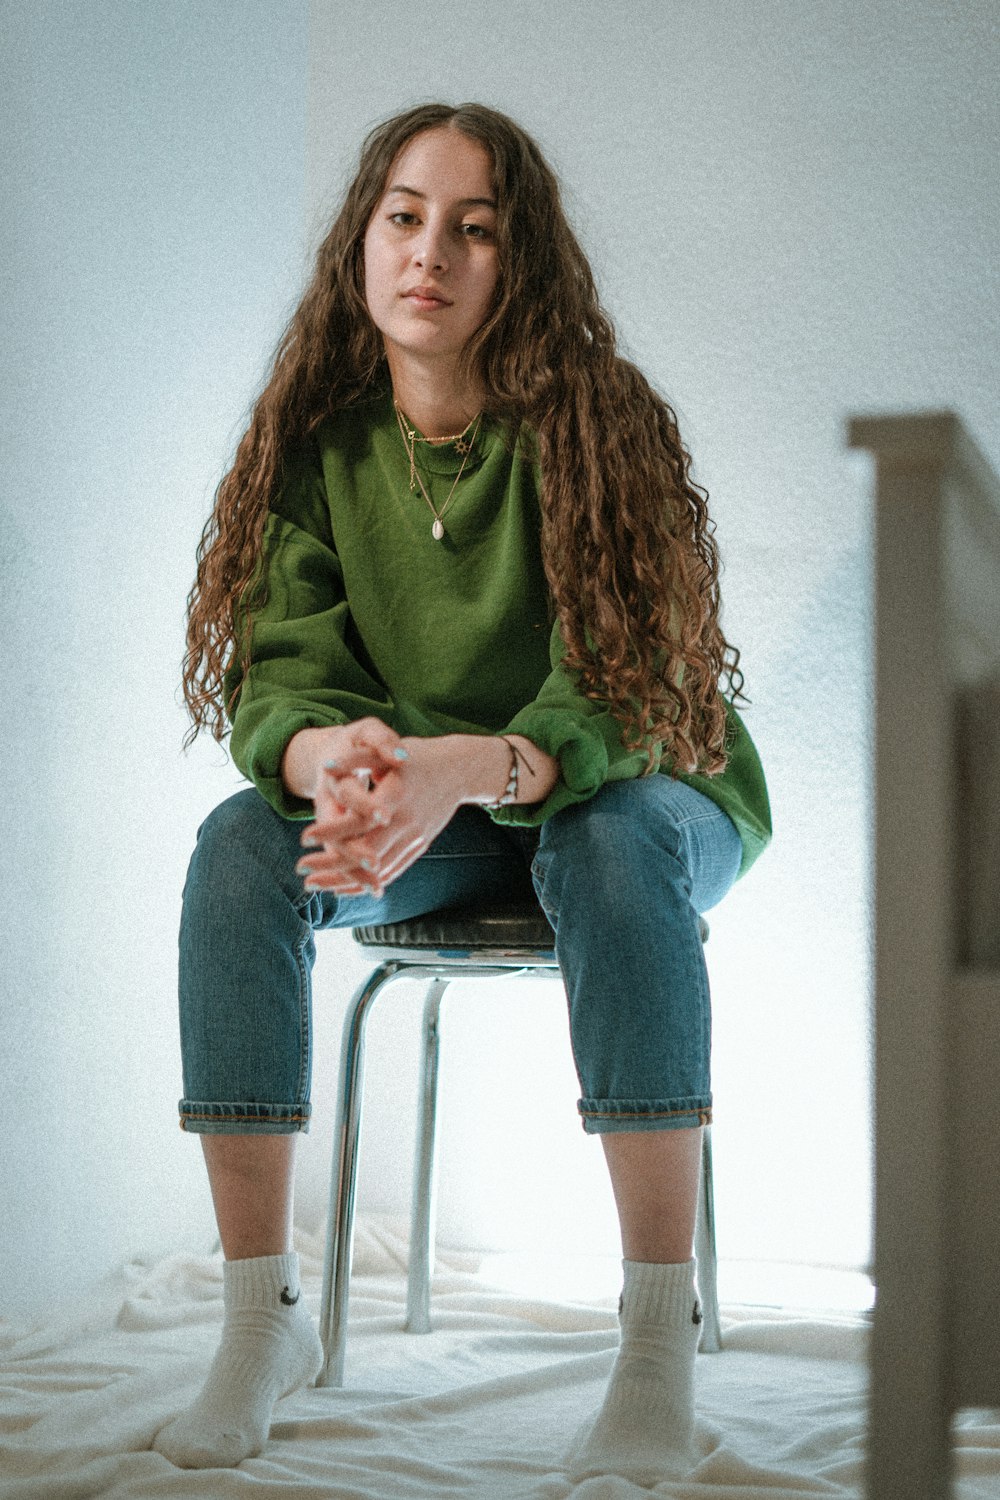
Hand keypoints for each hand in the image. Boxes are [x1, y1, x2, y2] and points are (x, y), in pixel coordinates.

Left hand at [296, 735, 470, 896]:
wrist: (459, 771)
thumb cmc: (418, 757)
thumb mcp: (387, 753)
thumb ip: (356, 759)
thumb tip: (325, 767)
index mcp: (397, 795)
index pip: (360, 820)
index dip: (332, 830)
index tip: (305, 838)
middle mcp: (407, 821)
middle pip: (366, 851)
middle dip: (332, 865)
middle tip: (302, 872)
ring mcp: (415, 837)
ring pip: (378, 868)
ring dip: (345, 879)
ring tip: (314, 884)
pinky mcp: (419, 846)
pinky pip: (392, 871)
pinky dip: (367, 880)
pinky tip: (344, 886)